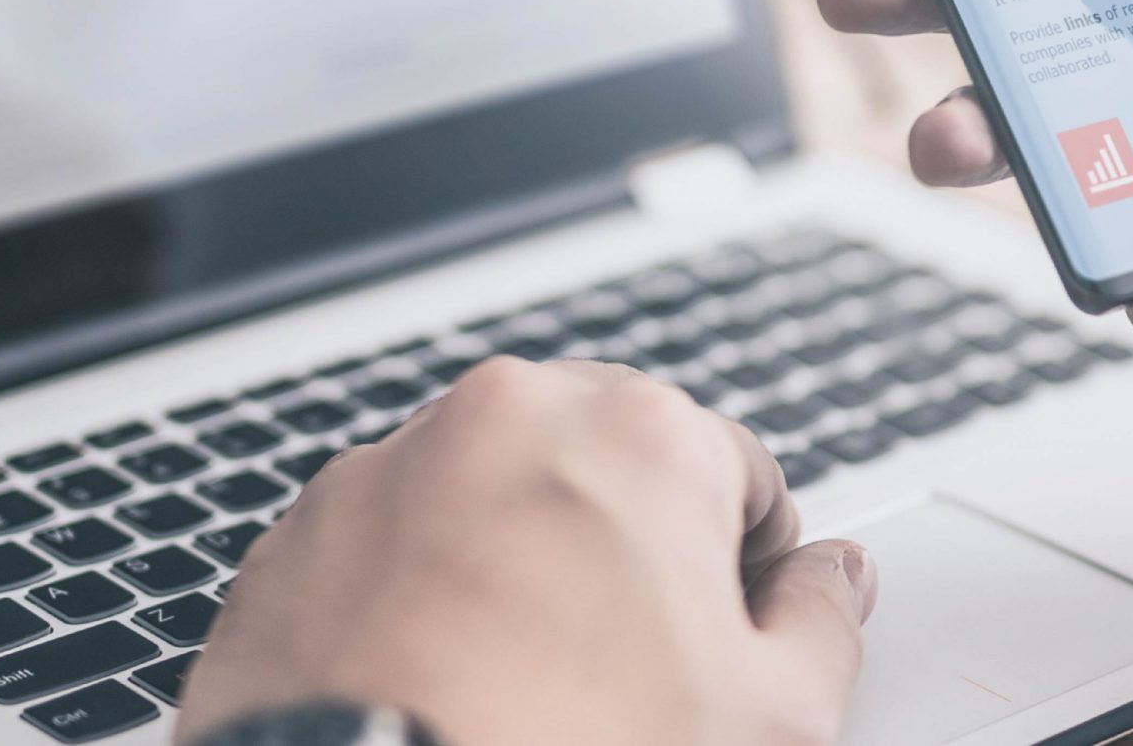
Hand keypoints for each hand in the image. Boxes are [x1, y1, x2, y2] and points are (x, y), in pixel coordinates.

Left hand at [175, 358, 876, 745]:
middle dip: (626, 551)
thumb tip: (833, 581)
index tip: (727, 631)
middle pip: (605, 468)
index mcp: (638, 432)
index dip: (747, 568)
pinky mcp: (299, 532)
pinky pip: (388, 545)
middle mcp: (505, 416)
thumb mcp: (765, 720)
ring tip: (522, 684)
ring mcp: (388, 466)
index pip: (739, 472)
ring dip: (516, 564)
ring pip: (488, 499)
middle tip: (627, 669)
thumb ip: (820, 624)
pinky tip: (438, 682)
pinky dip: (416, 596)